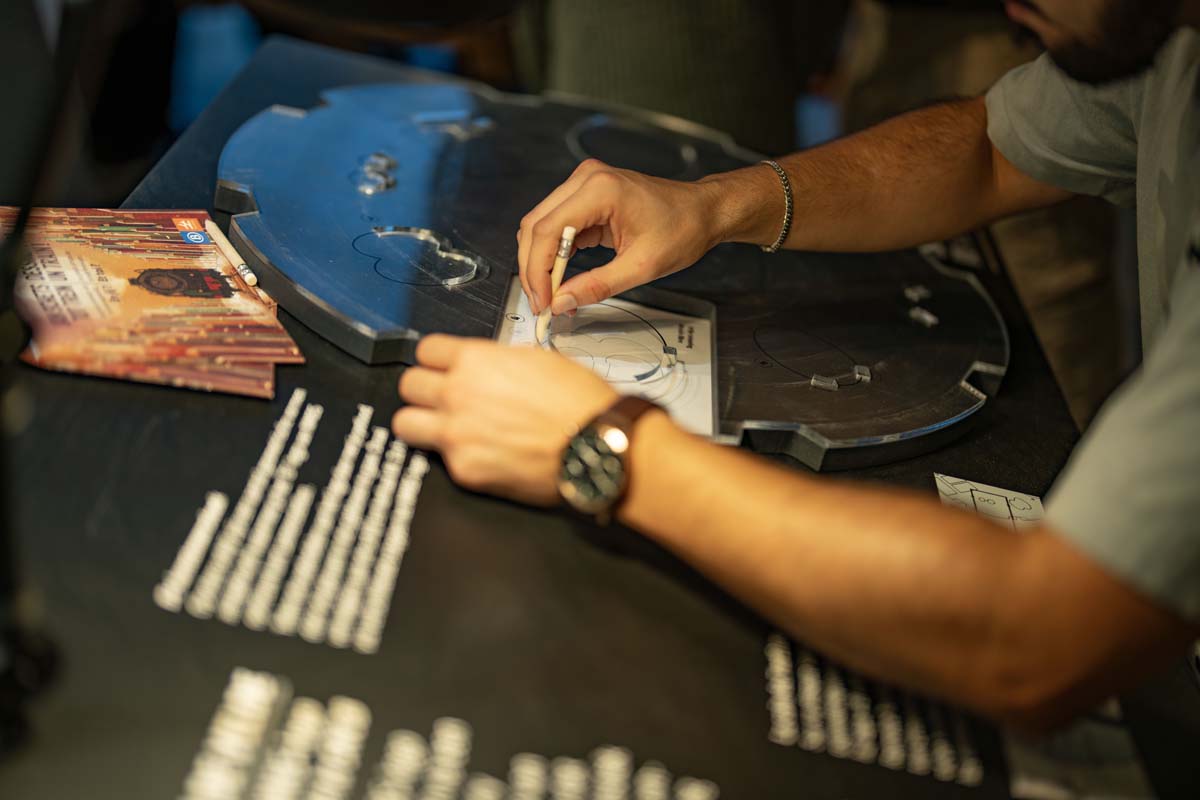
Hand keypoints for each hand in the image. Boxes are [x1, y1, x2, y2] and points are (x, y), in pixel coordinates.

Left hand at [392, 335, 617, 504]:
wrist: (597, 446)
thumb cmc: (579, 403)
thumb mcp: (540, 360)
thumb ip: (499, 361)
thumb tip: (486, 367)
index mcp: (476, 360)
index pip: (425, 350)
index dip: (436, 360)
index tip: (442, 368)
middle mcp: (458, 393)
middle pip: (408, 384)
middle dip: (424, 391)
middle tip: (442, 400)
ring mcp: (456, 433)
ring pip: (405, 424)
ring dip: (421, 424)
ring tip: (445, 430)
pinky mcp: (464, 470)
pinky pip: (441, 460)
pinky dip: (458, 458)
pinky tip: (485, 456)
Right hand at [517, 158, 722, 315]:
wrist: (702, 212)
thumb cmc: (683, 228)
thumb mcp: (641, 266)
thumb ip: (597, 285)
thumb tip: (562, 302)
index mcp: (600, 189)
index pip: (547, 230)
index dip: (537, 270)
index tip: (543, 301)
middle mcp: (586, 180)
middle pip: (536, 226)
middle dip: (534, 269)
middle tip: (542, 304)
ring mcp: (584, 185)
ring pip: (540, 226)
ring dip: (540, 262)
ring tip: (552, 296)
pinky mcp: (586, 197)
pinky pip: (557, 227)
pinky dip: (554, 254)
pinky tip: (561, 279)